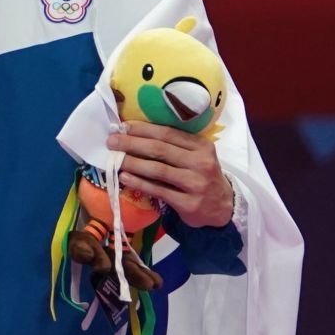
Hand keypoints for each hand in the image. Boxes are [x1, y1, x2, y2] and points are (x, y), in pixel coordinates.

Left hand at [107, 120, 234, 227]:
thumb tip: (137, 135)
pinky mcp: (188, 203)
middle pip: (160, 150)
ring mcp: (195, 183)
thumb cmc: (202, 177)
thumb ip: (175, 147)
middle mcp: (201, 162)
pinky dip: (139, 183)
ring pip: (158, 170)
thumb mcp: (197, 157)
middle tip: (112, 141)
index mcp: (202, 146)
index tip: (123, 126)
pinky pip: (158, 191)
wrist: (223, 207)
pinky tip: (124, 178)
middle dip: (132, 143)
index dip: (144, 129)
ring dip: (133, 163)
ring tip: (114, 158)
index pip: (169, 133)